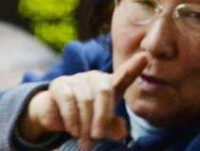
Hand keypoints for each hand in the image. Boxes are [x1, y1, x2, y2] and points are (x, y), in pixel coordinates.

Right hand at [19, 52, 148, 149]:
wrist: (54, 114)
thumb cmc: (85, 117)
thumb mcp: (101, 123)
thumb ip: (112, 126)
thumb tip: (121, 133)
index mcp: (110, 85)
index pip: (124, 75)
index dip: (133, 67)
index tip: (145, 56)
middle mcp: (95, 78)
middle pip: (104, 92)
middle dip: (102, 117)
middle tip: (98, 137)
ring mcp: (77, 79)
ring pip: (86, 100)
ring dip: (85, 124)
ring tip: (85, 142)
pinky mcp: (60, 84)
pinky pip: (68, 101)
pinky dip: (72, 119)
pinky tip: (73, 130)